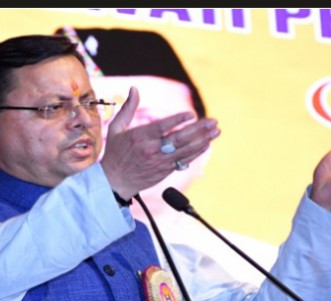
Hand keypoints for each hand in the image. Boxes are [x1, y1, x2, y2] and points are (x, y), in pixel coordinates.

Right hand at [99, 87, 220, 199]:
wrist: (115, 182)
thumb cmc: (115, 152)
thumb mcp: (116, 128)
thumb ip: (127, 108)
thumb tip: (134, 88)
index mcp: (139, 137)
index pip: (162, 128)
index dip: (178, 120)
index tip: (191, 114)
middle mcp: (151, 150)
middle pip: (179, 139)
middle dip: (198, 130)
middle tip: (213, 122)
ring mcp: (160, 162)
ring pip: (185, 151)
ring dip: (202, 141)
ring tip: (216, 132)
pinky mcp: (165, 170)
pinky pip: (184, 160)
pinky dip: (196, 152)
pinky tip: (206, 144)